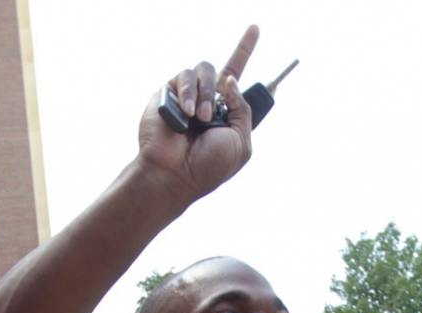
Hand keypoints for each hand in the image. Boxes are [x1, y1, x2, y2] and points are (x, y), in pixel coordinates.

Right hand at [136, 26, 258, 202]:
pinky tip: (186, 114)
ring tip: (198, 118)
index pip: (236, 78)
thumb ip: (242, 108)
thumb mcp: (241, 141)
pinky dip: (187, 94)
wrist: (175, 174)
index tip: (255, 29)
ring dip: (203, 94)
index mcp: (225, 112)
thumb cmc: (207, 166)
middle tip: (210, 116)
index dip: (245, 52)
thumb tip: (228, 80)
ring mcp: (185, 96)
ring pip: (203, 70)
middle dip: (221, 84)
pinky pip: (182, 77)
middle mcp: (205, 100)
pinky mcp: (166, 94)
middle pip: (220, 69)